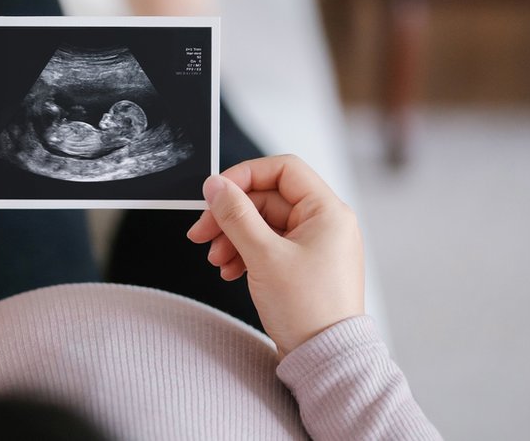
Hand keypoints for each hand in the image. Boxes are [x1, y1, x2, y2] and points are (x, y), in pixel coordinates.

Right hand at [187, 155, 363, 358]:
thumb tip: (215, 186)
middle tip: (201, 233)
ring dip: (232, 237)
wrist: (325, 359)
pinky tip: (229, 271)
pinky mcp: (302, 265)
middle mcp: (324, 223)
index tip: (215, 193)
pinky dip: (244, 253)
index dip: (244, 176)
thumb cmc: (308, 310)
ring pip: (262, 224)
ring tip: (216, 261)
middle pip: (266, 199)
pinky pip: (267, 245)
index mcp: (327, 211)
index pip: (282, 169)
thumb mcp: (263, 256)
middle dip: (230, 216)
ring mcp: (313, 245)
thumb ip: (236, 215)